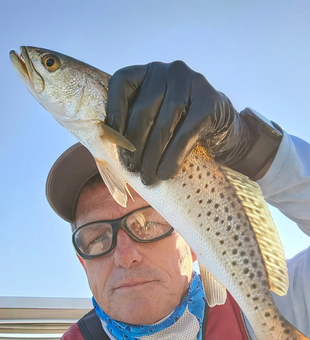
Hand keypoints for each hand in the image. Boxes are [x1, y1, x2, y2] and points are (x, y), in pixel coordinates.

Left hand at [106, 61, 250, 184]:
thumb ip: (133, 122)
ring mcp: (193, 82)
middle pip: (144, 109)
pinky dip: (174, 156)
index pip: (122, 82)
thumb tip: (106, 143)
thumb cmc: (178, 125)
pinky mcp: (210, 101)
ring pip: (165, 122)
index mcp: (149, 71)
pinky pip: (187, 133)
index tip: (111, 141)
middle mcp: (169, 71)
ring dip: (153, 155)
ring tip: (148, 177)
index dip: (114, 111)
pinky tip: (167, 172)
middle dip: (135, 144)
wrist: (220, 126)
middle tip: (131, 169)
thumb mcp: (153, 118)